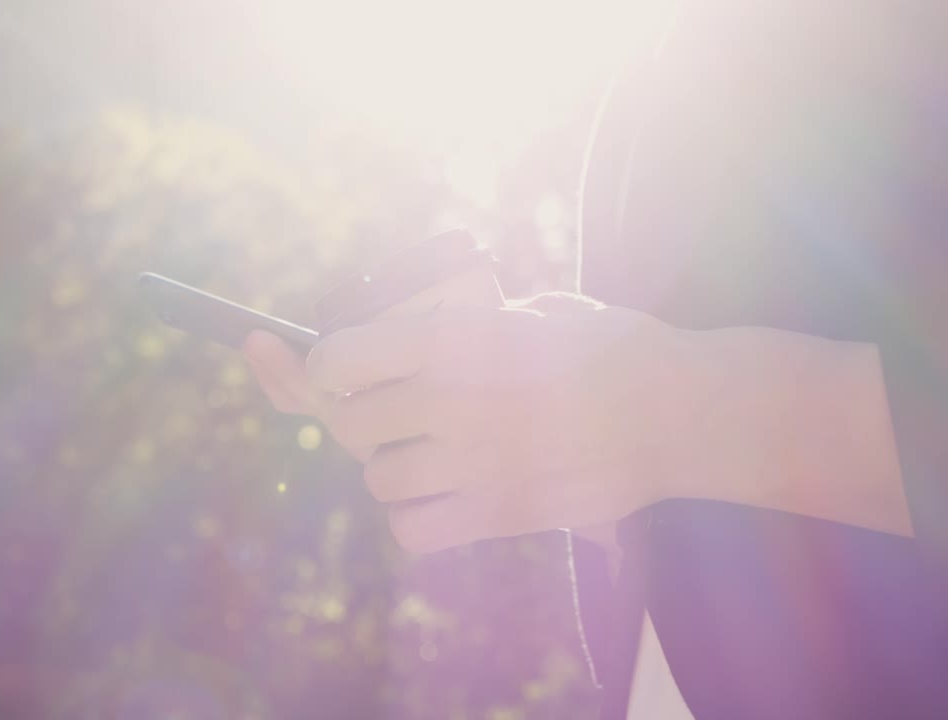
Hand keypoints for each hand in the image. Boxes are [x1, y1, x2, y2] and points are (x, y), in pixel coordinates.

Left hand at [245, 302, 706, 552]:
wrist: (681, 410)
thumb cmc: (608, 346)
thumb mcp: (528, 309)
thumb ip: (462, 326)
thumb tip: (402, 342)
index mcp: (450, 339)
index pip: (334, 362)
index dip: (323, 366)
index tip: (337, 369)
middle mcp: (449, 400)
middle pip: (346, 426)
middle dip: (360, 417)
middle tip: (395, 413)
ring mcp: (471, 463)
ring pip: (377, 480)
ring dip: (391, 467)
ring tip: (432, 452)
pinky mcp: (498, 515)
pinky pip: (411, 531)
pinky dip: (415, 518)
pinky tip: (443, 497)